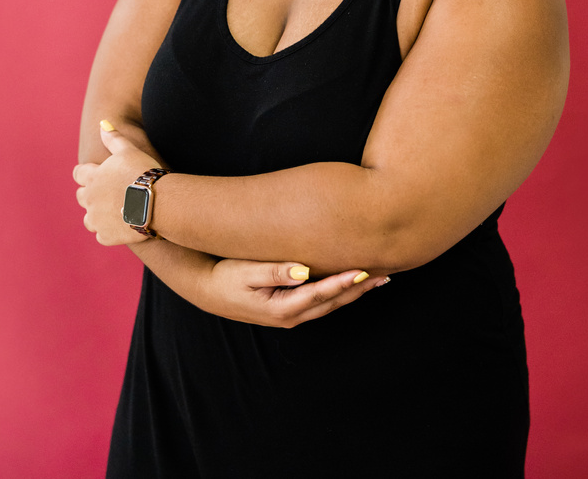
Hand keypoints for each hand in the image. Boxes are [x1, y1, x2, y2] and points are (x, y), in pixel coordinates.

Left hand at [73, 122, 162, 244]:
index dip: (85, 173)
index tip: (94, 174)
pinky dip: (109, 231)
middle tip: (107, 193)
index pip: (78, 174)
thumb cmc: (144, 173)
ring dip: (97, 214)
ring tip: (114, 211)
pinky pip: (102, 235)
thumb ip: (113, 138)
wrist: (158, 202)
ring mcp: (97, 219)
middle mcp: (90, 199)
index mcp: (93, 178)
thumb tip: (102, 123)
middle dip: (90, 194)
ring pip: (89, 218)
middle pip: (81, 197)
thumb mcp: (129, 150)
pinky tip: (121, 225)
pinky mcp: (107, 236)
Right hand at [195, 257, 388, 326]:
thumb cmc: (224, 276)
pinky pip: (319, 302)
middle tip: (383, 274)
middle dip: (357, 289)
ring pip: (328, 305)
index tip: (364, 271)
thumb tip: (303, 271)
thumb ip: (275, 271)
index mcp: (281, 307)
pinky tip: (348, 283)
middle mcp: (289, 316)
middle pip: (331, 303)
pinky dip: (337, 292)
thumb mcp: (246, 272)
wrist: (205, 287)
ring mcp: (289, 315)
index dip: (343, 282)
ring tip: (375, 279)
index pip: (320, 294)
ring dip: (351, 292)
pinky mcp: (287, 309)